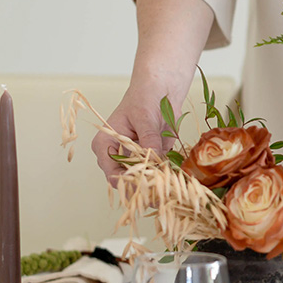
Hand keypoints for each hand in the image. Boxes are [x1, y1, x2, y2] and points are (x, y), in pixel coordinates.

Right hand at [92, 0, 213, 184]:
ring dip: (160, 185)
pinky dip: (169, 175)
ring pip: (145, 181)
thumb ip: (148, 139)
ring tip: (173, 187)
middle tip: (163, 196)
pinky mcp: (152, 158)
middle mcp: (117, 155)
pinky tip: (178, 176)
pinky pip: (160, 173)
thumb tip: (153, 161)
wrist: (161, 86)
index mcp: (105, 145)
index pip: (112, 173)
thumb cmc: (145, 95)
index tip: (149, 188)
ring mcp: (135, 158)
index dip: (129, 184)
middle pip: (128, 182)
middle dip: (146, 189)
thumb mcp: (145, 116)